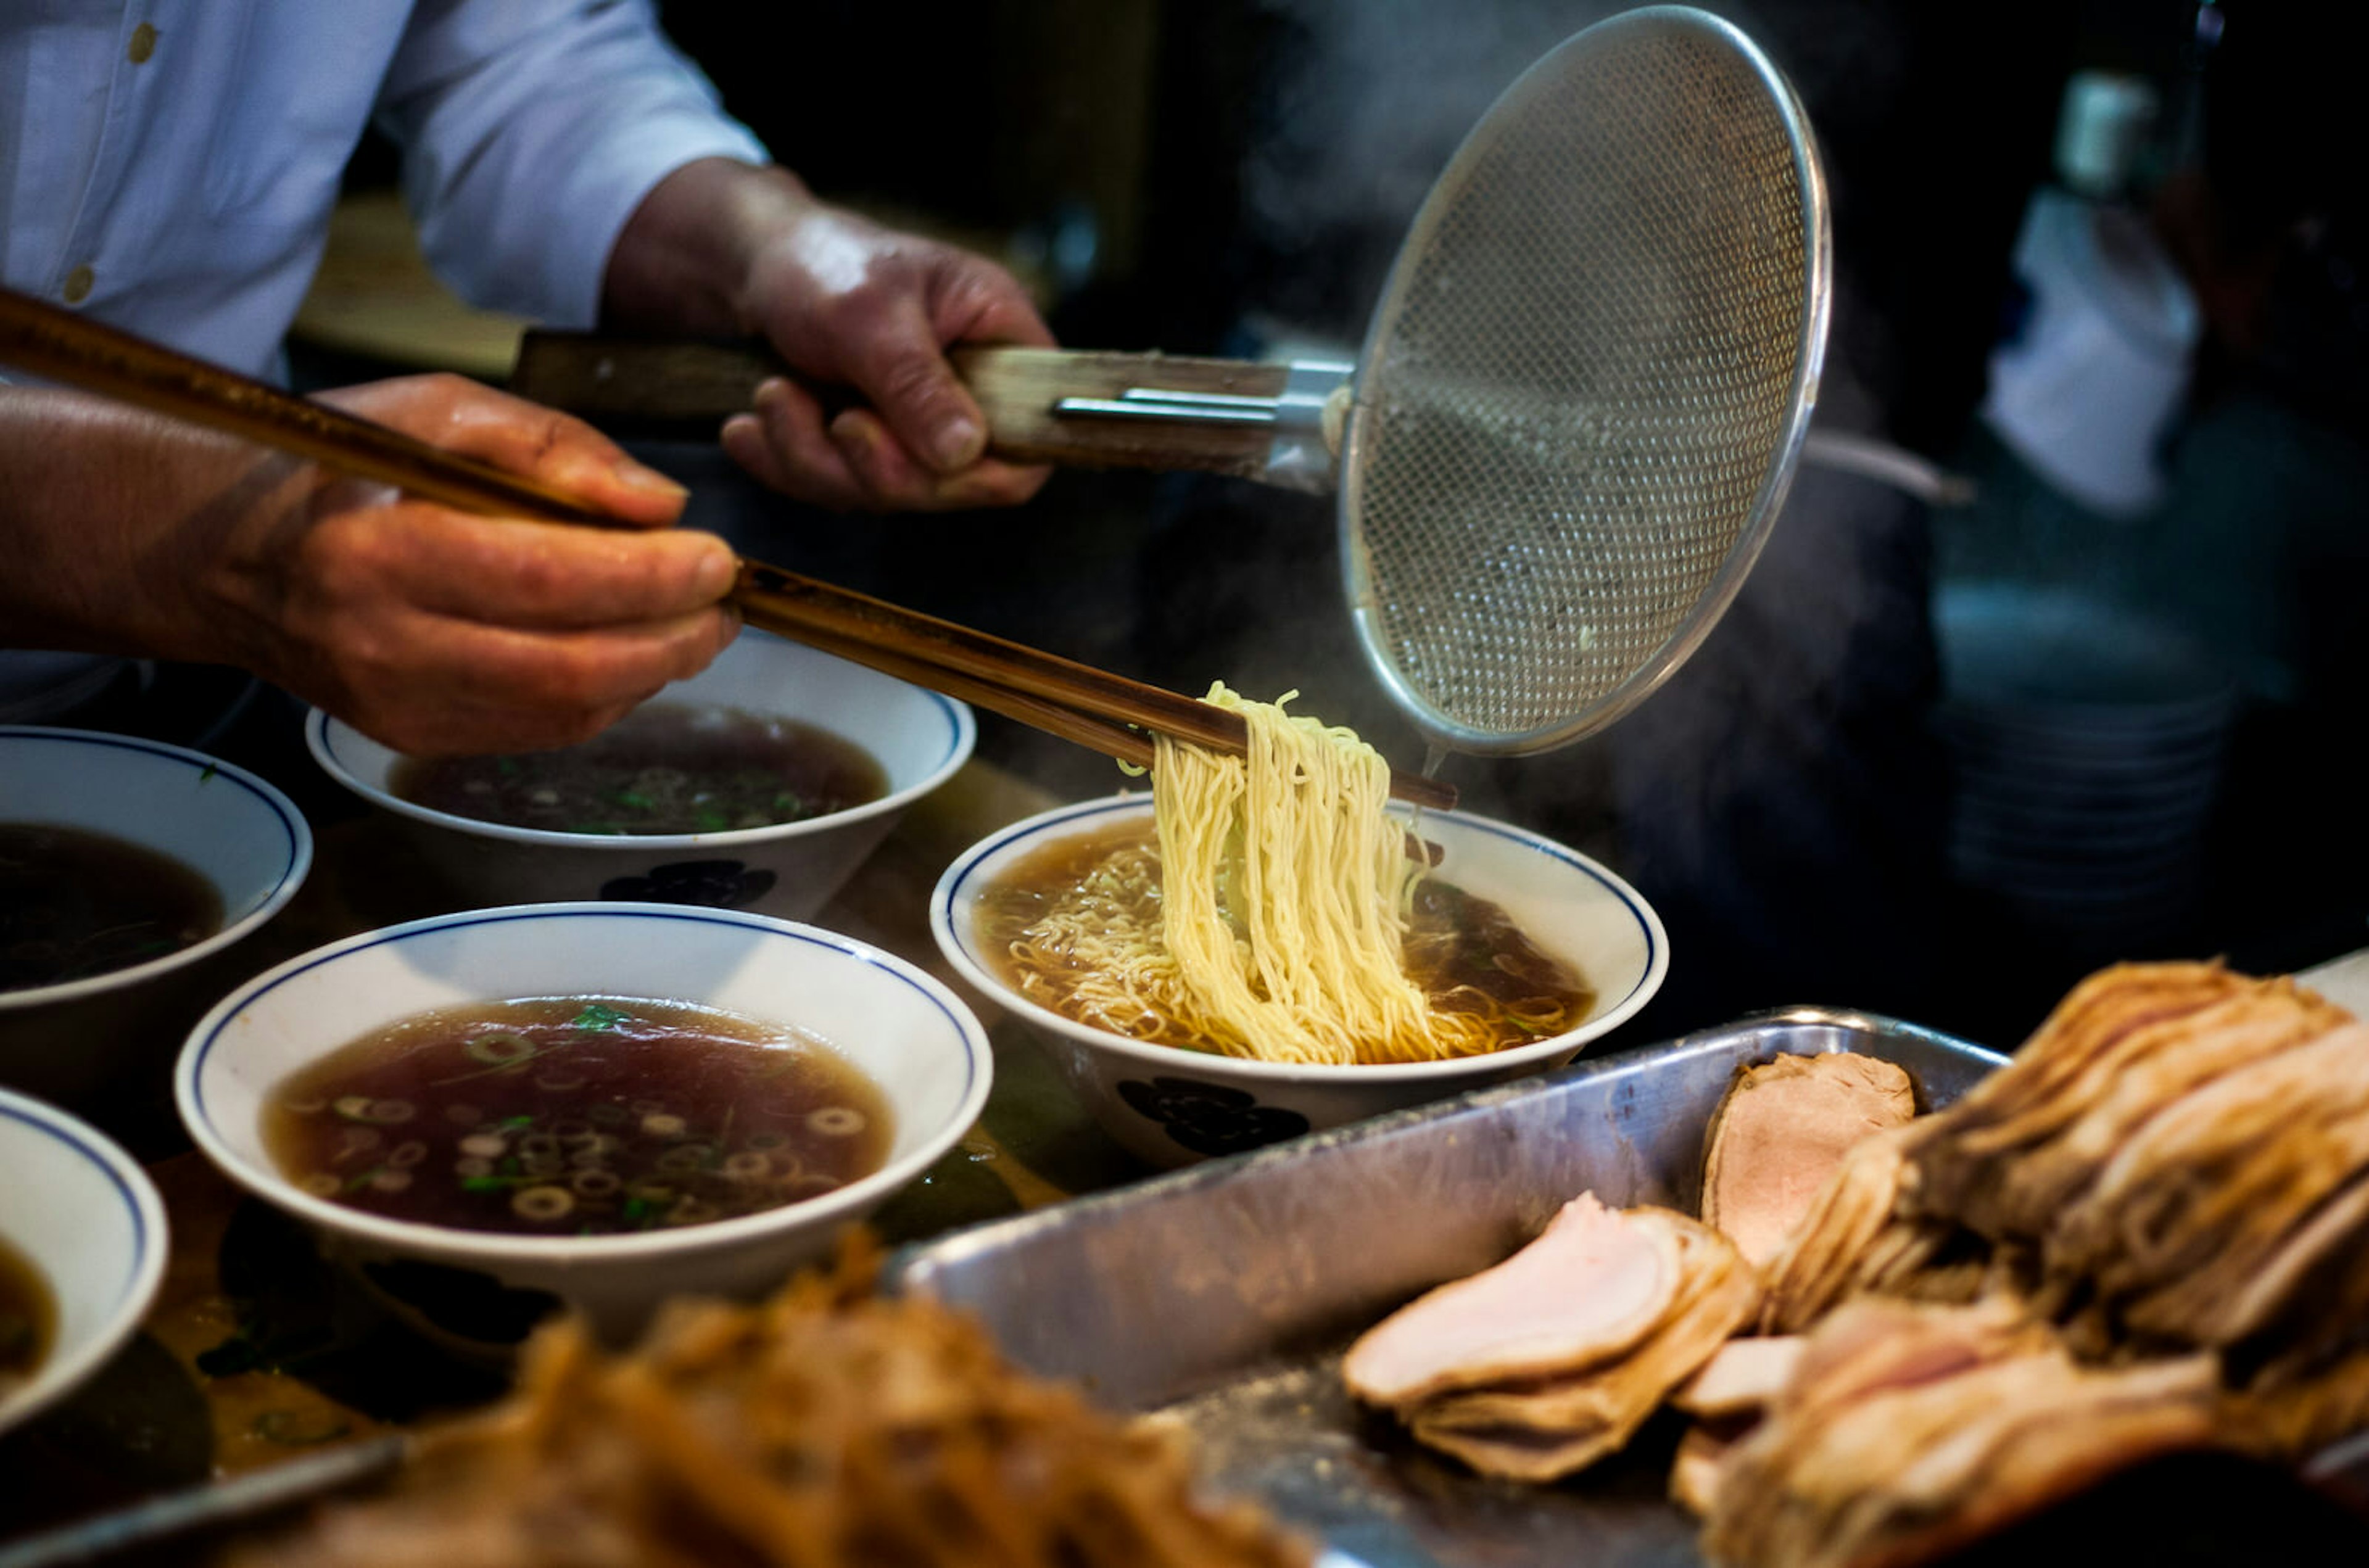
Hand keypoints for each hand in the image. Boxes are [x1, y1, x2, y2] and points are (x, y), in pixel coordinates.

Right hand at [0, 376, 739, 755]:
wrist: (226, 551)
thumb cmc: (342, 464)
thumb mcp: (438, 411)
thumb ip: (553, 447)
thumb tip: (661, 504)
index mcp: (380, 552)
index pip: (549, 582)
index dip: (650, 578)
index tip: (717, 556)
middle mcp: (384, 645)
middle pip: (570, 666)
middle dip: (672, 639)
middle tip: (727, 605)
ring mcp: (397, 706)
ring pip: (565, 712)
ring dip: (653, 674)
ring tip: (697, 626)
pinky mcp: (413, 738)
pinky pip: (540, 731)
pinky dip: (607, 697)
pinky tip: (635, 655)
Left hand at [606, 161, 1055, 511]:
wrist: (752, 260)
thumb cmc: (822, 261)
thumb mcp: (868, 314)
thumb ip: (917, 384)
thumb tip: (964, 452)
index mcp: (1001, 338)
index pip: (1033, 437)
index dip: (984, 469)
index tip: (919, 454)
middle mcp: (972, 390)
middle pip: (954, 481)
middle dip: (877, 466)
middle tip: (832, 420)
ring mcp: (920, 424)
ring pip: (887, 491)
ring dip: (816, 460)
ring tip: (772, 397)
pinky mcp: (872, 445)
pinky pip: (840, 487)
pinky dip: (788, 465)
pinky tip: (748, 430)